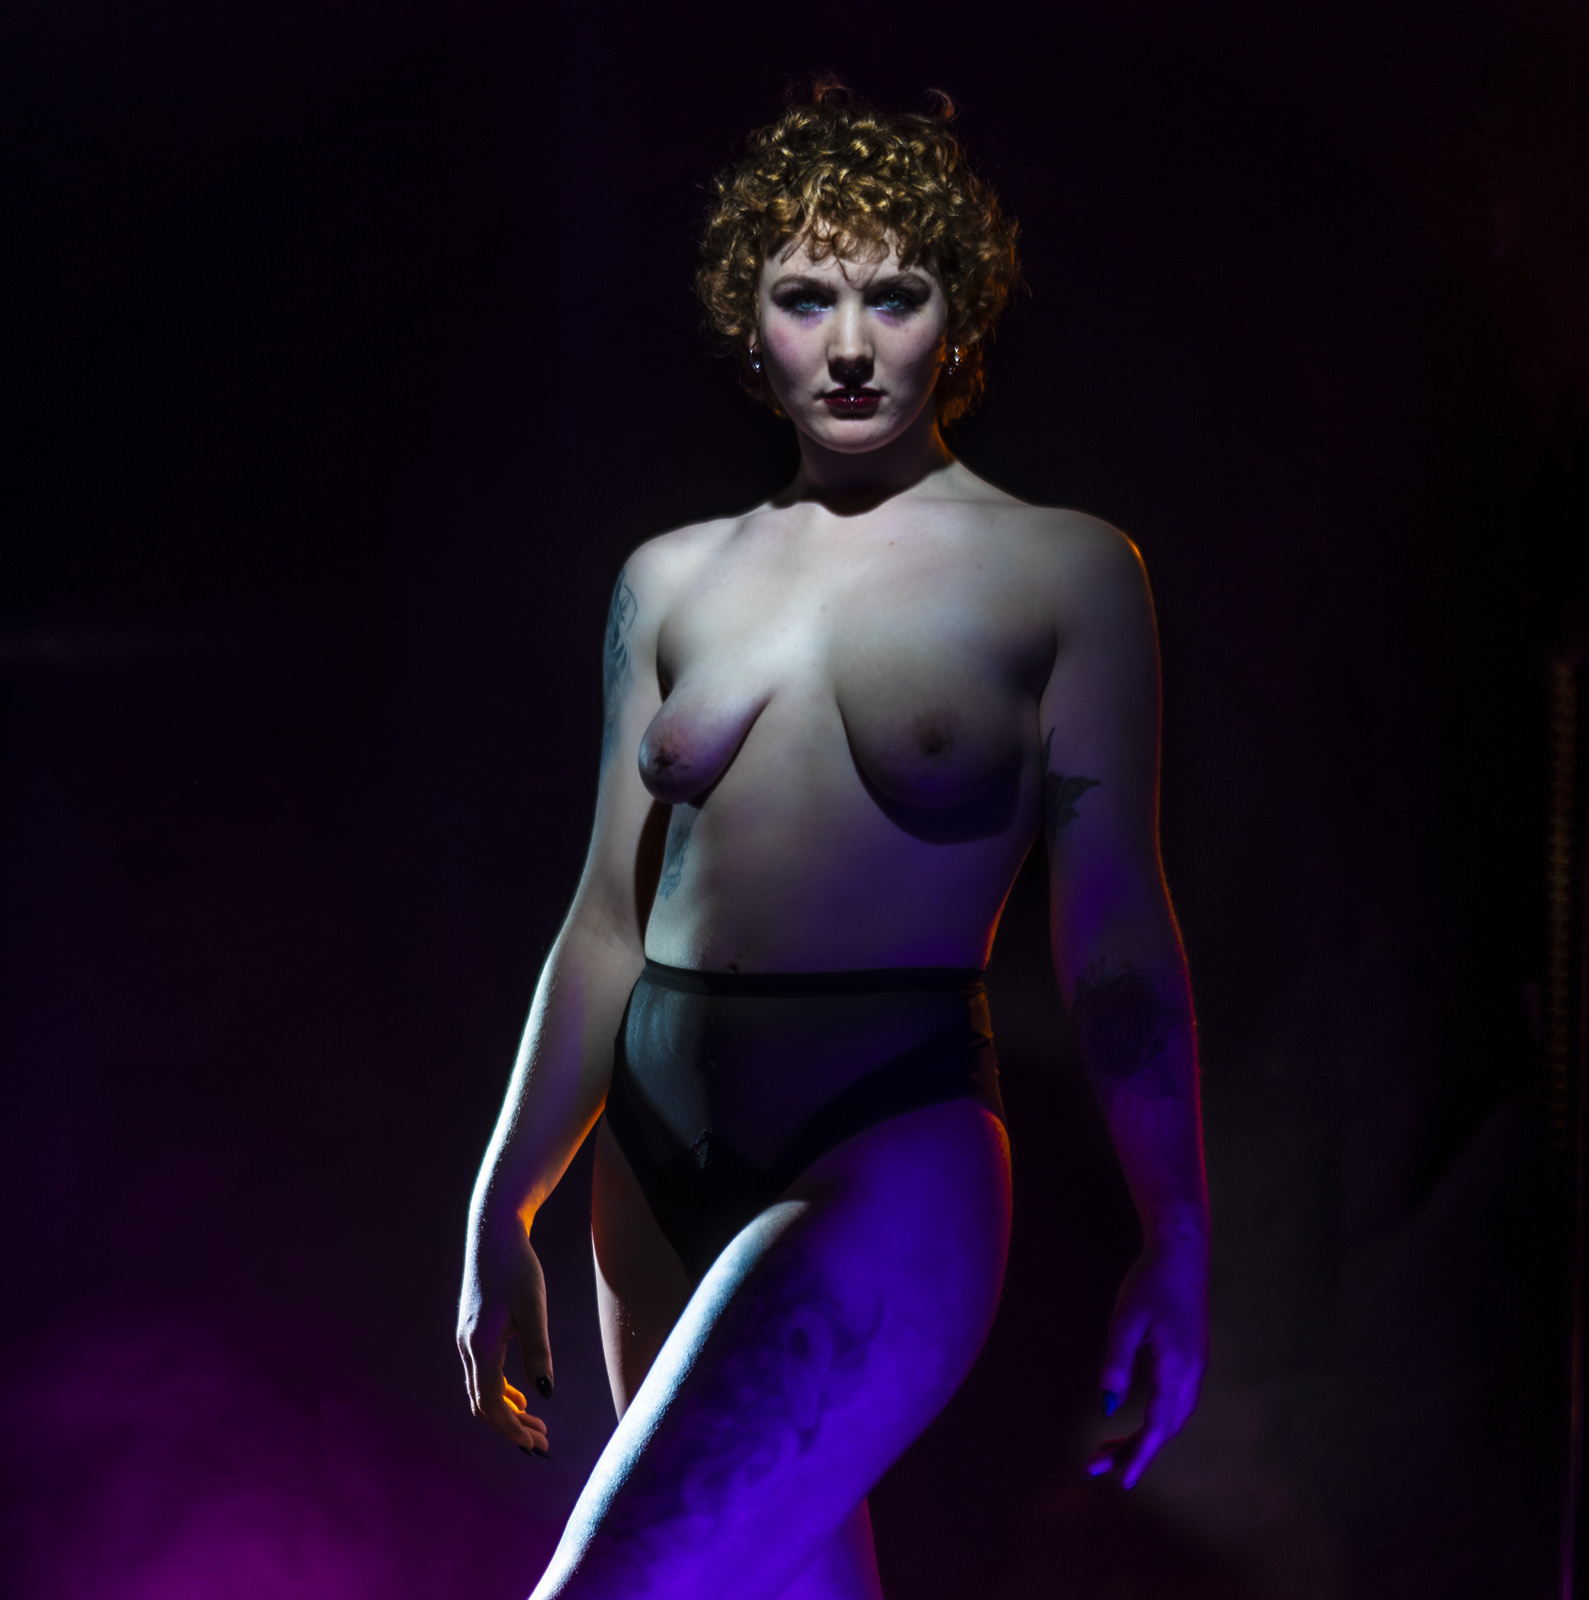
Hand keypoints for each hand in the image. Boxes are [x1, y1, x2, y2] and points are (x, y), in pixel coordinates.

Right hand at [457, 1217, 555, 1456]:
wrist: (493, 1234)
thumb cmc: (517, 1267)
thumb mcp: (533, 1308)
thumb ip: (538, 1351)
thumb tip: (545, 1395)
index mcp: (481, 1347)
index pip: (492, 1404)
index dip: (512, 1430)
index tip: (536, 1448)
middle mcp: (468, 1348)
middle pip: (484, 1404)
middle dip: (512, 1428)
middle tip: (543, 1445)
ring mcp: (467, 1340)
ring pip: (482, 1390)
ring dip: (508, 1412)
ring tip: (537, 1427)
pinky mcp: (473, 1331)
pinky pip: (483, 1374)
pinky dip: (501, 1392)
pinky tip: (522, 1396)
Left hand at [1086, 1225, 1207, 1488]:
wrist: (1181, 1252)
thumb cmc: (1150, 1282)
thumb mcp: (1126, 1320)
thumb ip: (1117, 1363)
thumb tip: (1108, 1408)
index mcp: (1176, 1368)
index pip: (1158, 1426)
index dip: (1140, 1455)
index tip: (1121, 1482)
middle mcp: (1192, 1374)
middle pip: (1166, 1428)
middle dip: (1135, 1451)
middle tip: (1097, 1465)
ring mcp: (1196, 1367)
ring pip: (1173, 1418)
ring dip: (1145, 1437)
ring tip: (1109, 1448)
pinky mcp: (1192, 1358)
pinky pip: (1176, 1403)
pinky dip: (1156, 1419)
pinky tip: (1134, 1420)